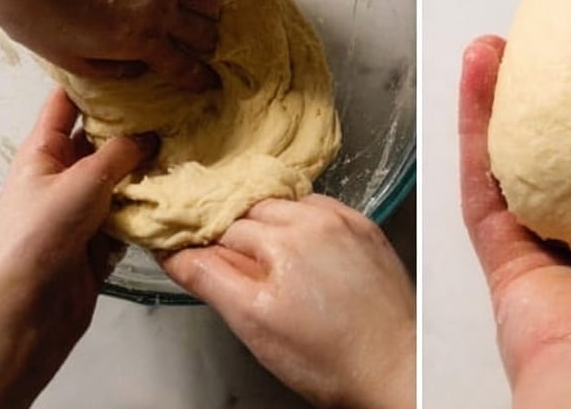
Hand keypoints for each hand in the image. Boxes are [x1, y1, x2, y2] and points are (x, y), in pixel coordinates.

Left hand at [0, 0, 220, 90]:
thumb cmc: (30, 8)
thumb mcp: (64, 58)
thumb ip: (106, 69)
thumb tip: (136, 69)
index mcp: (138, 41)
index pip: (183, 66)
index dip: (199, 77)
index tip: (209, 83)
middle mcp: (159, 7)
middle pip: (202, 30)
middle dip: (206, 42)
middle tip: (204, 43)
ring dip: (207, 6)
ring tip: (204, 7)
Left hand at [0, 89, 154, 408]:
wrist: (28, 311)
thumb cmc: (43, 233)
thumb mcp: (83, 180)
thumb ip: (121, 152)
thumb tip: (151, 135)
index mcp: (43, 150)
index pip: (67, 101)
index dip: (97, 81)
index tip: (136, 64)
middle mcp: (61, 174)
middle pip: (100, 138)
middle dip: (135, 123)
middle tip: (177, 101)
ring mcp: (81, 207)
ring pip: (121, 175)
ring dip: (148, 165)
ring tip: (188, 139)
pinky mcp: (99, 238)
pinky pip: (130, 212)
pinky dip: (151, 203)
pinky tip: (181, 187)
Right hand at [159, 196, 415, 408]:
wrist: (395, 365)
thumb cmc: (327, 359)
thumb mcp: (254, 325)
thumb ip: (210, 278)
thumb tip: (175, 251)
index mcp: (278, 244)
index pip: (220, 228)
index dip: (201, 240)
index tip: (186, 244)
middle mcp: (308, 221)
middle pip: (250, 211)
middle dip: (233, 232)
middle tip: (229, 261)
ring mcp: (339, 218)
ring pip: (282, 205)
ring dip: (267, 222)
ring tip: (266, 257)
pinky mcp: (362, 223)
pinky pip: (317, 205)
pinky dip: (300, 219)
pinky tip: (301, 246)